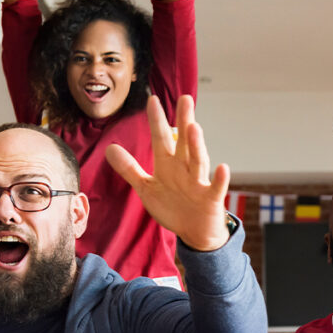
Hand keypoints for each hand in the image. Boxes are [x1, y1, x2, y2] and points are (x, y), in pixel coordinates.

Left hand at [106, 95, 230, 251]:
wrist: (195, 233)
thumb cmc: (174, 207)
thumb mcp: (147, 188)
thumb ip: (130, 169)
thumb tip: (109, 148)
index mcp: (168, 165)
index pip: (161, 139)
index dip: (156, 121)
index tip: (152, 100)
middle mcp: (185, 169)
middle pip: (184, 142)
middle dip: (183, 121)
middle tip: (185, 99)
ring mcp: (199, 183)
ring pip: (198, 161)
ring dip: (197, 145)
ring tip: (194, 127)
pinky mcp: (211, 199)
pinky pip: (216, 188)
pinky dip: (220, 179)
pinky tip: (223, 167)